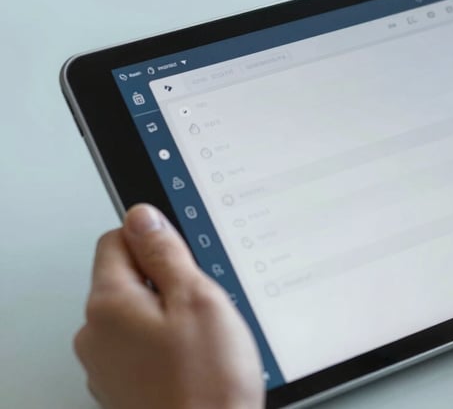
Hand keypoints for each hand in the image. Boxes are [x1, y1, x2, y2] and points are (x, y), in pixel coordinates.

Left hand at [74, 204, 263, 408]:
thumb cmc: (207, 382)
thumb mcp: (197, 297)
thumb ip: (165, 252)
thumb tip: (143, 216)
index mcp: (109, 304)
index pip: (117, 238)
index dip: (156, 241)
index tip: (183, 258)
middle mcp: (95, 334)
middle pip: (125, 278)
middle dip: (165, 282)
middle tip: (203, 305)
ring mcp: (105, 365)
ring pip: (136, 314)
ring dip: (167, 315)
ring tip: (202, 339)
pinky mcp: (122, 387)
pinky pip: (140, 347)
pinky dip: (165, 346)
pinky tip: (194, 361)